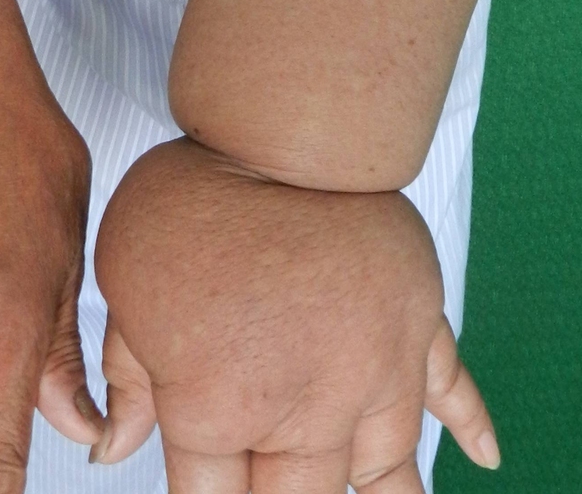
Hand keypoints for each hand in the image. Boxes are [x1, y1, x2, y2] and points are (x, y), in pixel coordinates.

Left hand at [92, 138, 498, 492]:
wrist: (268, 135)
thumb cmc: (183, 209)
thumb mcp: (126, 296)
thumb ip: (127, 385)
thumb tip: (111, 449)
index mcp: (216, 407)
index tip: (206, 491)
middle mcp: (306, 407)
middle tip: (267, 488)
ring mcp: (372, 368)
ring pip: (383, 466)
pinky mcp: (416, 324)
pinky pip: (452, 388)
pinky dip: (469, 426)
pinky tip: (483, 458)